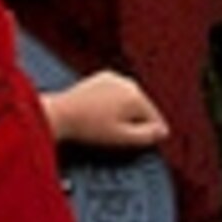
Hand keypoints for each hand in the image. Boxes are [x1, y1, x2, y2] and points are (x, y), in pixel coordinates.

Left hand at [44, 70, 169, 151]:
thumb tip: (162, 132)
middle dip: (137, 122)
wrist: (59, 115)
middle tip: (123, 137)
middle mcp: (127, 83)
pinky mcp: (100, 79)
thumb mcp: (122, 138)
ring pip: (128, 100)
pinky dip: (112, 105)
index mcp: (135, 96)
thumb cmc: (86, 127)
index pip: (155, 117)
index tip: (149, 142)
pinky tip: (101, 116)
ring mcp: (113, 79)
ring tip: (109, 128)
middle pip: (142, 108)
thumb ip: (147, 136)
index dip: (153, 133)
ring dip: (124, 113)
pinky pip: (115, 94)